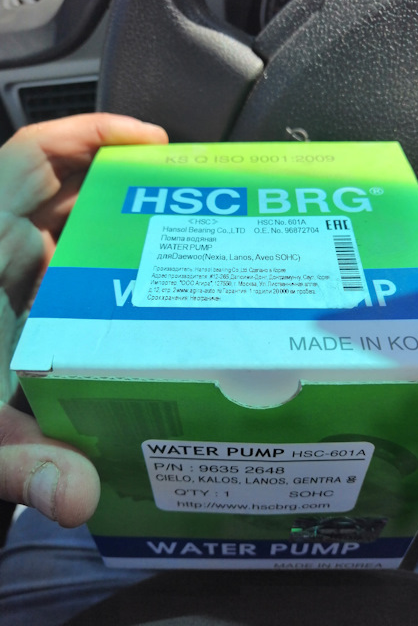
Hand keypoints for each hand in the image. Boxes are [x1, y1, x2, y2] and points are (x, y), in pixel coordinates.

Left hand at [0, 113, 167, 526]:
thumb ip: (20, 462)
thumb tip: (83, 496)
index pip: (30, 162)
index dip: (89, 135)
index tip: (151, 143)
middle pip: (64, 195)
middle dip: (124, 194)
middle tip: (186, 212)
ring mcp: (6, 283)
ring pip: (68, 236)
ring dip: (117, 237)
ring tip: (178, 251)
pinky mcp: (14, 311)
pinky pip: (64, 276)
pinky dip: (99, 280)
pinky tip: (133, 306)